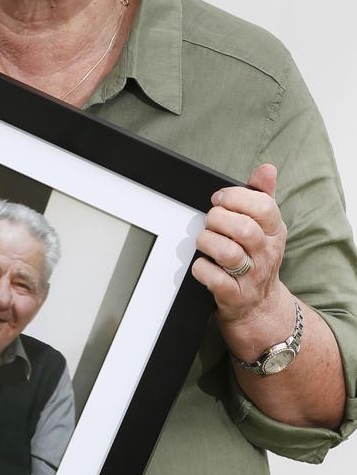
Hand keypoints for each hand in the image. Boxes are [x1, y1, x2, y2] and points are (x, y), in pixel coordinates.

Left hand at [192, 163, 288, 335]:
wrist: (259, 306)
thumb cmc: (256, 258)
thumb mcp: (265, 227)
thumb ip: (262, 195)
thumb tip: (267, 168)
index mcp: (274, 232)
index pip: (263, 207)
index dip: (236, 197)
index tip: (219, 199)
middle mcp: (266, 253)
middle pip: (243, 228)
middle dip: (218, 219)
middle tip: (209, 221)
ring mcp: (251, 277)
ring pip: (227, 253)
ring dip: (207, 242)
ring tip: (204, 242)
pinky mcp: (234, 296)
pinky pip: (215, 279)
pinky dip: (201, 269)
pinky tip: (201, 264)